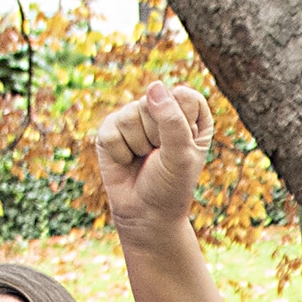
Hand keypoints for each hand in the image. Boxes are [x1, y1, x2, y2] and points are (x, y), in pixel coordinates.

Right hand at [90, 86, 210, 241]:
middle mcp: (162, 110)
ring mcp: (134, 117)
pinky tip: (127, 161)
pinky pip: (112, 130)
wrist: (146, 215)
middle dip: (157, 137)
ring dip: (138, 146)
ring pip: (131, 115)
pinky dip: (120, 152)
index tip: (183, 148)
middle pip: (154, 102)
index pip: (184, 96)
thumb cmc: (171, 185)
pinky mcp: (111, 129)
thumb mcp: (180, 155)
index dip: (182, 124)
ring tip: (143, 159)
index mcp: (190, 113)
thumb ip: (172, 120)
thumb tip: (153, 86)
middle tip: (159, 157)